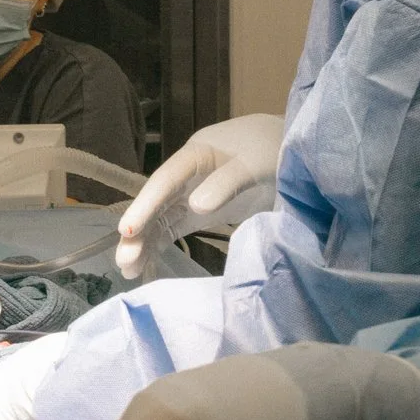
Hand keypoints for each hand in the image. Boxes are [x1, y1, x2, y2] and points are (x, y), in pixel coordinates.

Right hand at [113, 113, 283, 278]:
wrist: (295, 149)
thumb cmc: (273, 148)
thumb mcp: (256, 161)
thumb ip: (227, 182)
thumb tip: (196, 206)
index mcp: (197, 153)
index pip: (165, 181)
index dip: (145, 204)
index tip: (127, 230)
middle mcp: (187, 174)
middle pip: (156, 202)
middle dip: (138, 231)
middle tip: (124, 261)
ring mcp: (193, 193)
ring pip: (160, 218)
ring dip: (144, 241)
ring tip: (129, 271)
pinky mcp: (201, 212)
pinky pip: (174, 228)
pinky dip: (159, 244)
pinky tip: (146, 265)